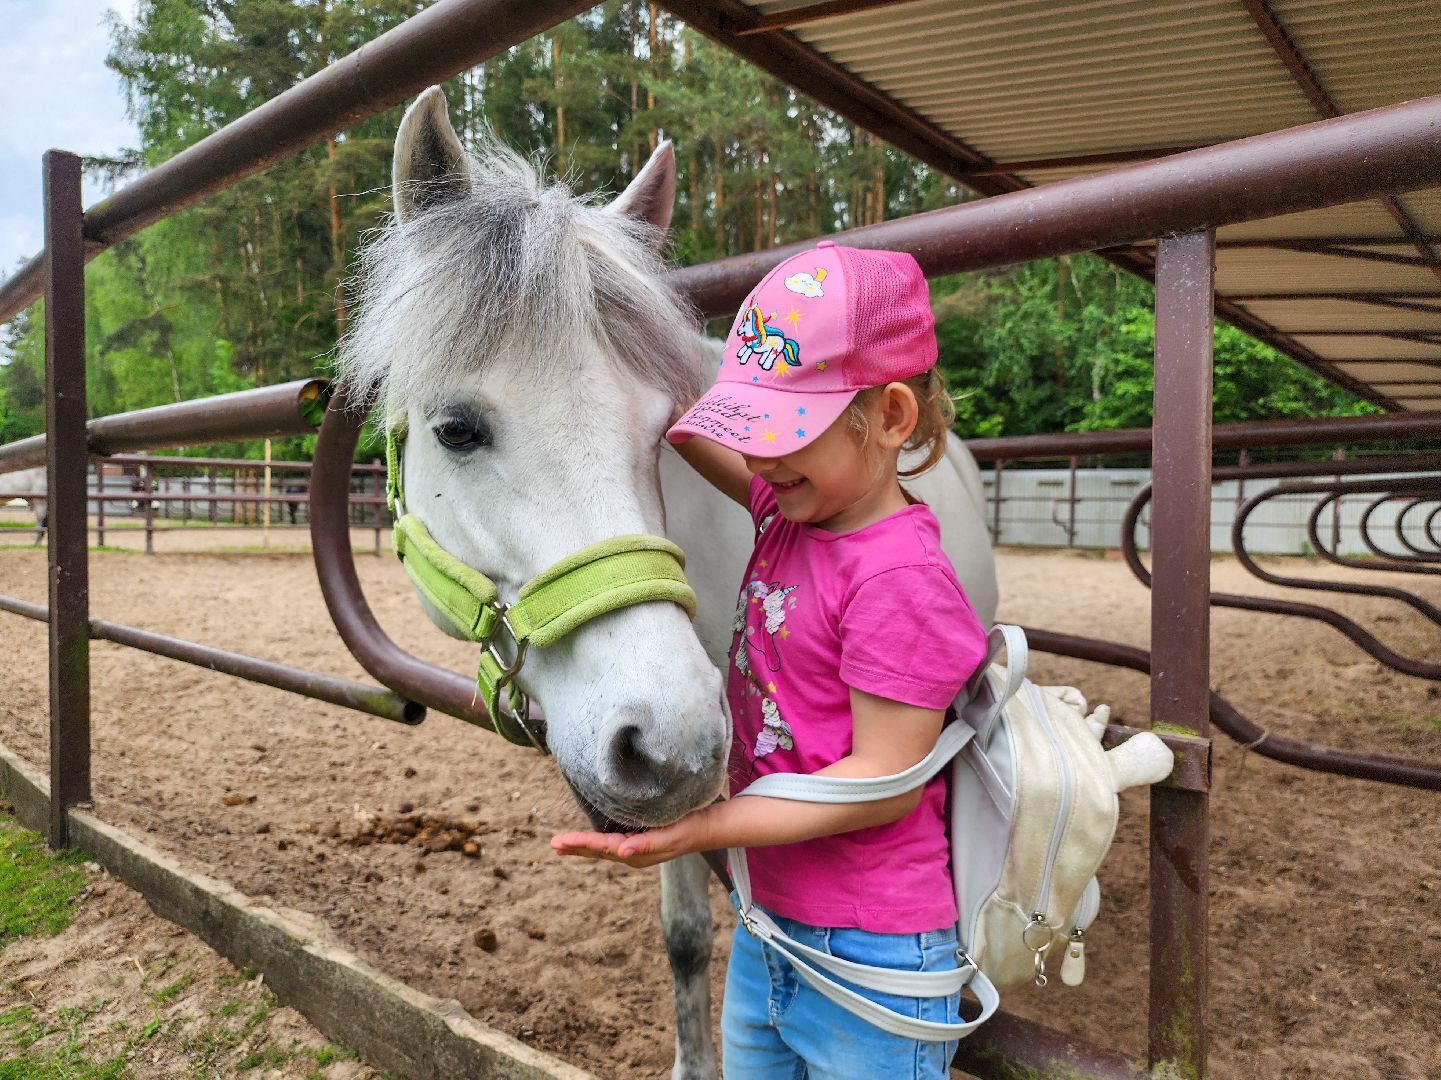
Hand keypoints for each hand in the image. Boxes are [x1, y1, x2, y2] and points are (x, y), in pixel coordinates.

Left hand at [551, 816, 703, 868]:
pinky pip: (611, 843)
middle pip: (599, 850)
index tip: (561, 841)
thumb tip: (622, 852)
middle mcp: (633, 853)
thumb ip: (646, 844)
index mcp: (637, 853)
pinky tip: (589, 839)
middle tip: (553, 844)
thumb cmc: (689, 828)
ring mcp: (636, 848)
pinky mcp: (640, 839)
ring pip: (603, 848)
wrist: (707, 827)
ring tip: (562, 844)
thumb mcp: (669, 836)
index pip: (603, 847)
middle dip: (576, 847)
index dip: (581, 843)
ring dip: (582, 845)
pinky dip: (596, 841)